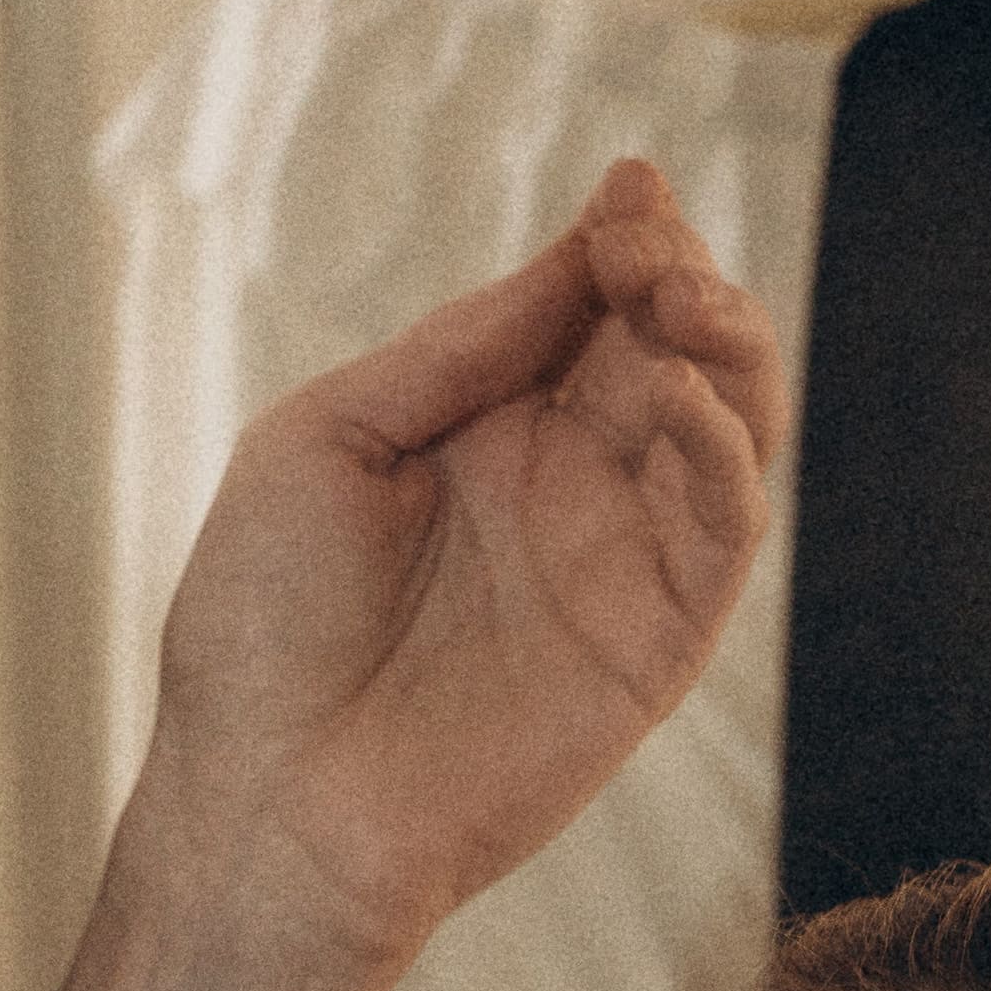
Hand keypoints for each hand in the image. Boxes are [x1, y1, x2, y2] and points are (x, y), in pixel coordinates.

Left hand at [132, 160, 777, 990]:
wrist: (266, 802)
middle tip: (652, 246)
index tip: (630, 188)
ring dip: (729, 348)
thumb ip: (453, 352)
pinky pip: (726, 531)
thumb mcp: (325, 440)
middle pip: (672, 349)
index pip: (588, 309)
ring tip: (683, 301)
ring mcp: (619, 560)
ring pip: (728, 425)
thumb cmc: (261, 630)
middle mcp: (566, 484)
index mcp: (483, 428)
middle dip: (680, 277)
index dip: (621, 242)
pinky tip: (684, 401)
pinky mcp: (658, 642)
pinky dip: (726, 455)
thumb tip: (572, 259)